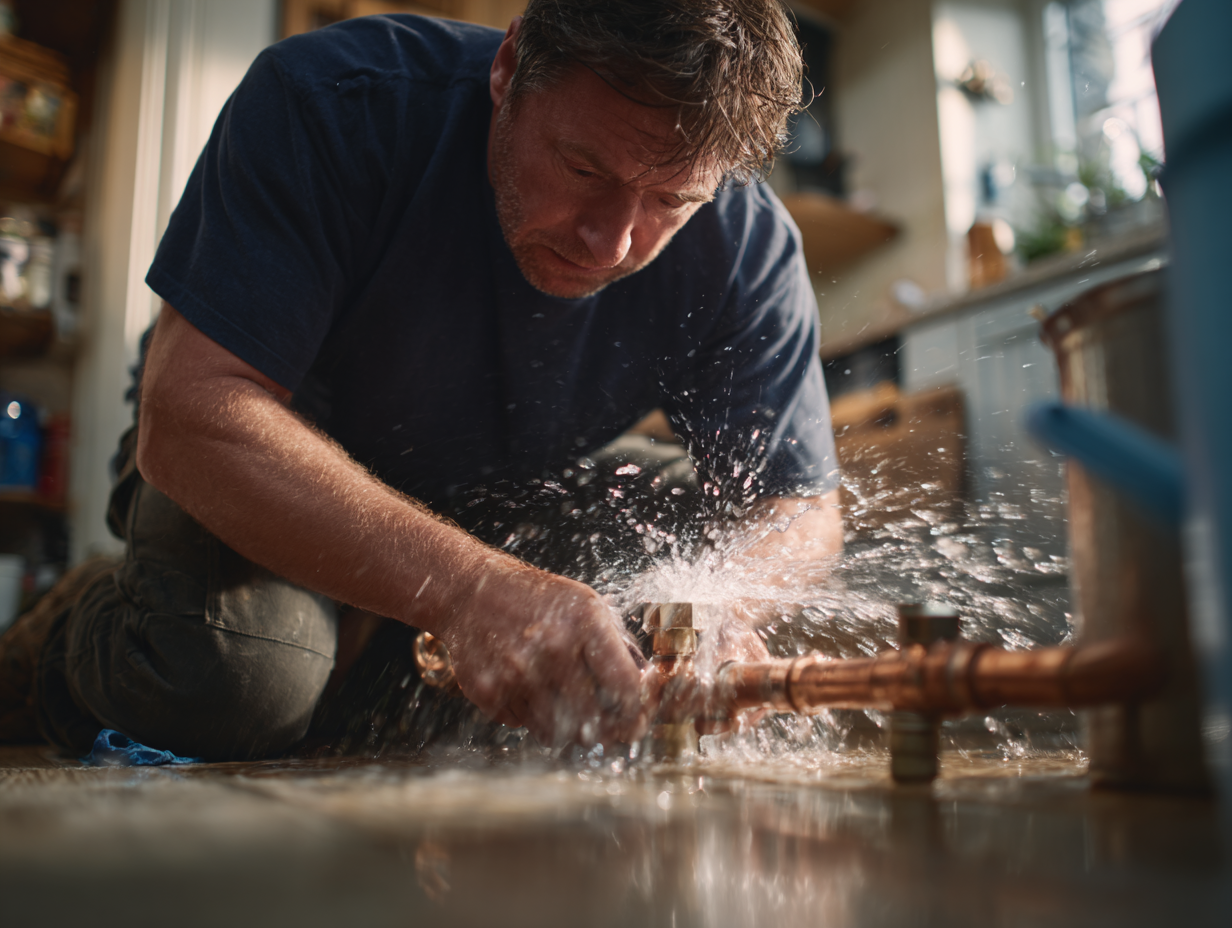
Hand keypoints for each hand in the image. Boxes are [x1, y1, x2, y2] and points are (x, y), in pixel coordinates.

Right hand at [437, 558, 645, 747]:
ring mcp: (518, 673)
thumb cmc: (537, 599)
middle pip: (594, 721)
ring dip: (567, 729)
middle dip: (606, 732)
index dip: (636, 713)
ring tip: (566, 710)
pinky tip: (527, 690)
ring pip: (557, 733)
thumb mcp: (586, 606)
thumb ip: (617, 647)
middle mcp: (552, 649)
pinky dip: (530, 718)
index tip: (636, 720)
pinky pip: (522, 726)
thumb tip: (644, 694)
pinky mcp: (489, 692)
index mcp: (585, 624)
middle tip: (608, 731)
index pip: (624, 688)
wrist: (471, 591)